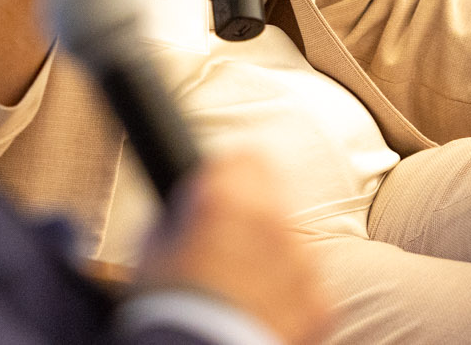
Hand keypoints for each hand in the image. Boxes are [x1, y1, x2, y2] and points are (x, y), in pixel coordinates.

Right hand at [136, 153, 330, 344]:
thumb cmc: (167, 311)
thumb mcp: (152, 250)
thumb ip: (180, 215)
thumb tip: (191, 205)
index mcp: (229, 201)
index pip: (245, 157)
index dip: (228, 175)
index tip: (216, 193)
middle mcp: (274, 224)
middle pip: (272, 198)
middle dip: (251, 215)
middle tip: (224, 246)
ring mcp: (302, 265)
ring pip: (290, 242)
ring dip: (269, 256)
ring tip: (238, 290)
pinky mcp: (318, 303)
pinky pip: (305, 285)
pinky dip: (286, 295)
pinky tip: (257, 313)